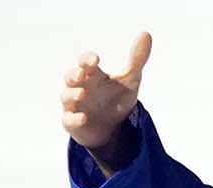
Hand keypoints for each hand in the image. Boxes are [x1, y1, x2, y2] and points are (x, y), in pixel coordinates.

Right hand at [60, 33, 152, 167]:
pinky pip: (69, 120)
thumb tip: (146, 33)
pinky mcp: (73, 124)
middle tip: (82, 74)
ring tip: (82, 94)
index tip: (96, 59)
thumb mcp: (130, 80)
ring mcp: (74, 105)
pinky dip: (74, 119)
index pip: (85, 62)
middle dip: (74, 74)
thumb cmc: (116, 99)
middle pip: (70, 77)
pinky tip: (83, 118)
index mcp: (92, 75)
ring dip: (73, 94)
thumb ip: (136, 59)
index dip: (87, 59)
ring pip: (66, 97)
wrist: (112, 129)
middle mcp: (80, 87)